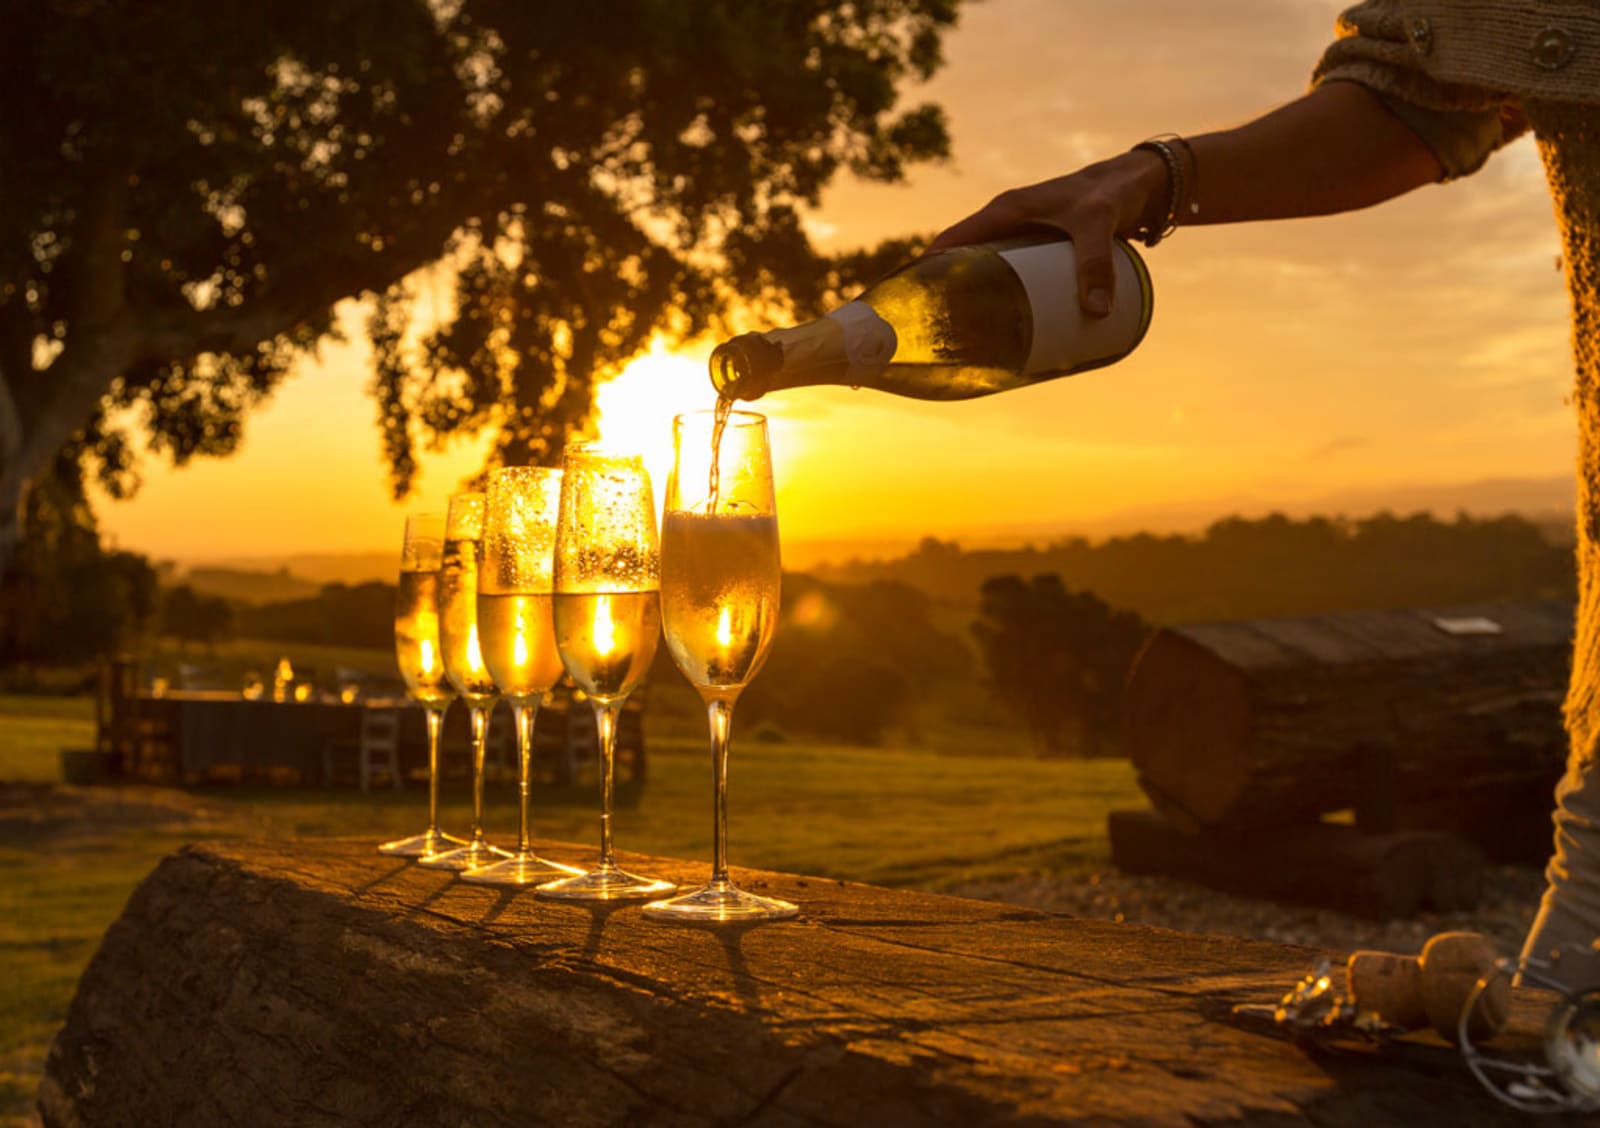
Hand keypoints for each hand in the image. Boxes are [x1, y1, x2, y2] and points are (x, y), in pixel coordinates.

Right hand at [926, 149, 1169, 316]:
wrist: (1141, 183)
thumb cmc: (1112, 193)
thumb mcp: (1100, 225)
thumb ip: (1096, 266)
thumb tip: (1095, 313)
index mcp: (1004, 212)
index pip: (952, 242)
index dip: (926, 270)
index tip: (907, 304)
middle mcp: (1006, 225)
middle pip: (963, 264)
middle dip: (947, 296)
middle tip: (940, 336)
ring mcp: (1023, 240)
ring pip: (987, 275)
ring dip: (974, 302)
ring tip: (966, 343)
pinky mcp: (1040, 254)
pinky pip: (1011, 279)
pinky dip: (1001, 301)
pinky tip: (1002, 330)